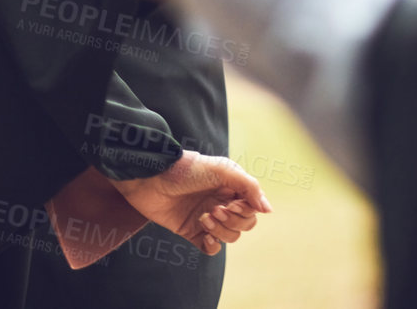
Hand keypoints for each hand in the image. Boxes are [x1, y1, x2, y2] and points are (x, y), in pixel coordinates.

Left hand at [111, 150, 271, 254]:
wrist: (148, 178)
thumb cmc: (183, 169)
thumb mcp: (221, 169)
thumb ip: (249, 186)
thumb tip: (268, 210)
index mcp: (230, 186)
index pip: (252, 207)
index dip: (245, 210)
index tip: (230, 203)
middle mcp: (221, 201)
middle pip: (244, 224)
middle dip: (233, 220)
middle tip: (214, 210)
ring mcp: (207, 217)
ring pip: (230, 236)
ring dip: (221, 230)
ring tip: (204, 218)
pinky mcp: (191, 231)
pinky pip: (211, 247)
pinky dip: (213, 245)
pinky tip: (206, 236)